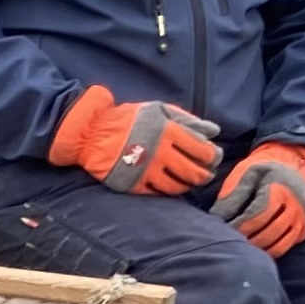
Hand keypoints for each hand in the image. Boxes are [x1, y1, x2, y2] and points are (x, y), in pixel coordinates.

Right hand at [51, 85, 223, 195]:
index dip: (212, 156)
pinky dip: (167, 192)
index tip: (211, 158)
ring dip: (187, 186)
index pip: (202, 151)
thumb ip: (186, 119)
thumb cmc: (127, 119)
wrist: (91, 132)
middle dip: (204, 175)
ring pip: (177, 186)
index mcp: (169, 132)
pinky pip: (157, 193)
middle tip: (205, 174)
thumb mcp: (157, 110)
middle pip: (194, 172)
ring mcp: (146, 171)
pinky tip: (169, 187)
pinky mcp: (133, 184)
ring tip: (188, 182)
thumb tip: (213, 131)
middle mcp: (160, 153)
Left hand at [211, 140, 304, 257]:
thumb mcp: (248, 173)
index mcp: (281, 190)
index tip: (225, 228)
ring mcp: (302, 221)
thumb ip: (234, 194)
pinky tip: (253, 248)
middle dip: (245, 239)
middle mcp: (296, 207)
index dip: (239, 225)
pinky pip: (284, 247)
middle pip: (267, 233)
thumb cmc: (267, 171)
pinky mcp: (303, 230)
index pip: (258, 215)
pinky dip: (267, 251)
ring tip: (239, 245)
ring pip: (277, 245)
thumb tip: (217, 216)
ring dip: (255, 249)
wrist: (297, 168)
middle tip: (229, 240)